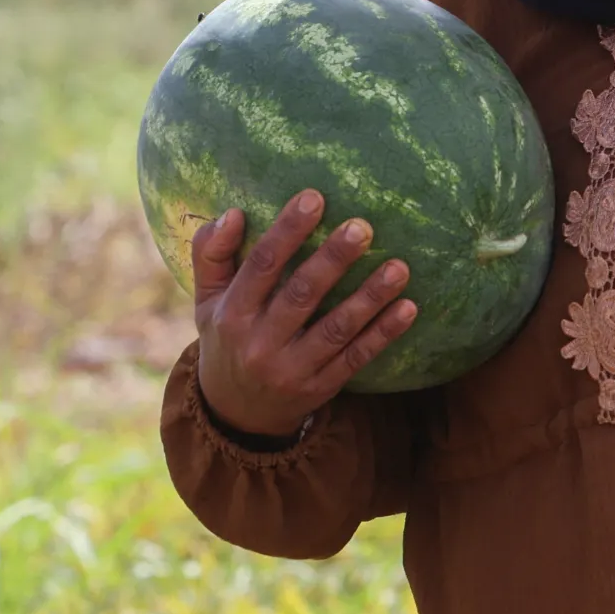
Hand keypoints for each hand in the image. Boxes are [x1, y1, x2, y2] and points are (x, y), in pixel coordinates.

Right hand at [190, 190, 416, 438]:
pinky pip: (355, 358)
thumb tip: (233, 212)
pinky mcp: (321, 387)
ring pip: (336, 328)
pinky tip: (408, 308)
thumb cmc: (227, 338)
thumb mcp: (206, 300)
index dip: (287, 231)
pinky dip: (383, 334)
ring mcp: (293, 369)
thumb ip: (212, 253)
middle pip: (301, 295)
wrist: (237, 415)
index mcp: (232, 313)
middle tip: (363, 228)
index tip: (314, 198)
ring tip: (399, 267)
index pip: (260, 265)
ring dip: (369, 297)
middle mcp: (260, 342)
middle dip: (333, 260)